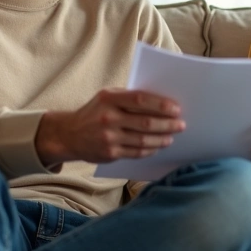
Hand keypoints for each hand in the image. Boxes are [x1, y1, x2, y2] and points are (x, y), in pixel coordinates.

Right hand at [36, 88, 183, 165]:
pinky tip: (158, 146)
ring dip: (161, 139)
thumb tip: (161, 102)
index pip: (140, 100)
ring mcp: (109, 137)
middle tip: (181, 124)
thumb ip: (129, 98)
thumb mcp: (106, 97)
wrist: (69, 134)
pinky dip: (150, 150)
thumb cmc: (95, 112)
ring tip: (172, 137)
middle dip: (167, 124)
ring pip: (143, 139)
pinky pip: (136, 152)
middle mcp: (108, 117)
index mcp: (109, 99)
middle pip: (145, 122)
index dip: (161, 105)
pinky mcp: (110, 153)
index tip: (176, 108)